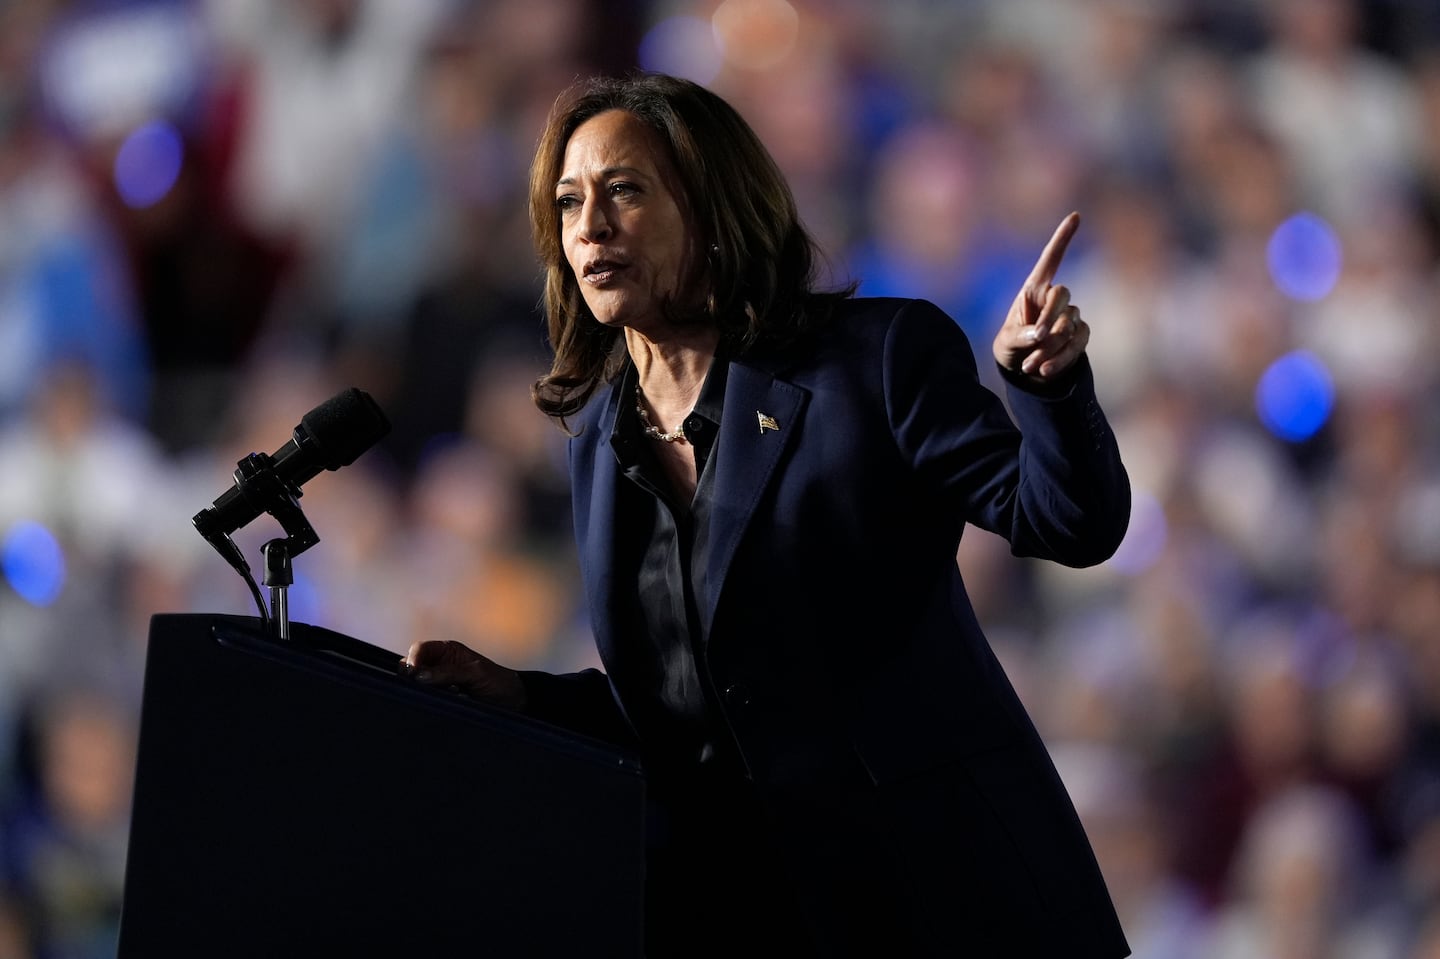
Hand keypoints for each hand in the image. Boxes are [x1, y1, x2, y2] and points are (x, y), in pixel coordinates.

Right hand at [401, 640, 526, 709]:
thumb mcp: (476, 673)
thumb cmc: (499, 682)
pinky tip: (446, 703)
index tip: (412, 674)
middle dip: (414, 677)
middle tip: (425, 689)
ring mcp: (440, 683)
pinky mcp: (442, 699)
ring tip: (445, 696)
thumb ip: (448, 672)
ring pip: (417, 685)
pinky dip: (431, 701)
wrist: (514, 702)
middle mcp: (440, 665)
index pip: (420, 649)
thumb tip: (419, 676)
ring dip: (424, 691)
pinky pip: (427, 699)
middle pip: (412, 667)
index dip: (412, 659)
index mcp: (448, 651)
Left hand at [993, 212, 1089, 381]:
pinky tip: (1043, 370)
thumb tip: (1038, 335)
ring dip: (1050, 346)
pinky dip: (1061, 358)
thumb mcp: (1006, 342)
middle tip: (1034, 338)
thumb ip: (1019, 336)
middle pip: (1062, 295)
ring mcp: (1070, 315)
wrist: (1023, 368)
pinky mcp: (1079, 334)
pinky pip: (1078, 342)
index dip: (1062, 238)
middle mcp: (1055, 298)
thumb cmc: (1010, 346)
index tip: (1075, 216)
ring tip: (1029, 365)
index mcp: (1034, 289)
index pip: (1050, 260)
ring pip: (1069, 324)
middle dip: (1049, 318)